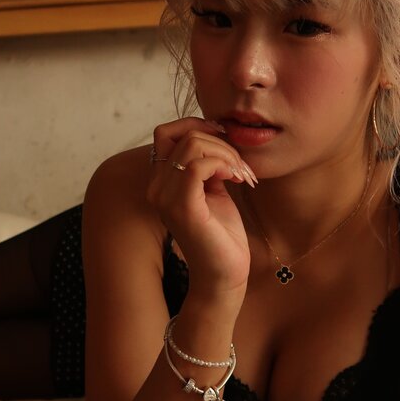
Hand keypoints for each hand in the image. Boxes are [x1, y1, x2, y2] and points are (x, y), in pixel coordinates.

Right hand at [148, 117, 256, 293]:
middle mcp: (156, 188)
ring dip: (227, 154)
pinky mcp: (182, 208)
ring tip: (242, 175)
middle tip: (243, 168)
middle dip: (222, 143)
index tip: (227, 142)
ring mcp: (166, 198)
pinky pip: (198, 165)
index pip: (167, 132)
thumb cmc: (222, 234)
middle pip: (185, 135)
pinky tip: (237, 180)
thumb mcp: (213, 189)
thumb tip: (214, 132)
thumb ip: (206, 164)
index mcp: (161, 182)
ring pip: (193, 146)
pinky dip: (223, 165)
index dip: (198, 125)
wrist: (225, 274)